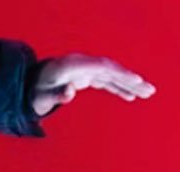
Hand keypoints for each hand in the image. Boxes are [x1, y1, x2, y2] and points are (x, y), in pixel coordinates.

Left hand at [32, 55, 155, 116]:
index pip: (101, 66)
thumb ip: (56, 95)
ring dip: (130, 83)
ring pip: (112, 75)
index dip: (119, 73)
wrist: (29, 85)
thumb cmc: (35, 92)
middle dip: (131, 79)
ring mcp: (85, 70)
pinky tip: (131, 96)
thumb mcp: (42, 97)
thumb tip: (70, 93)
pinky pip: (107, 81)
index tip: (135, 80)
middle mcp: (82, 65)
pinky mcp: (86, 77)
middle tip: (150, 89)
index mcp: (73, 66)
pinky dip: (119, 88)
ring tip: (148, 93)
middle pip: (111, 69)